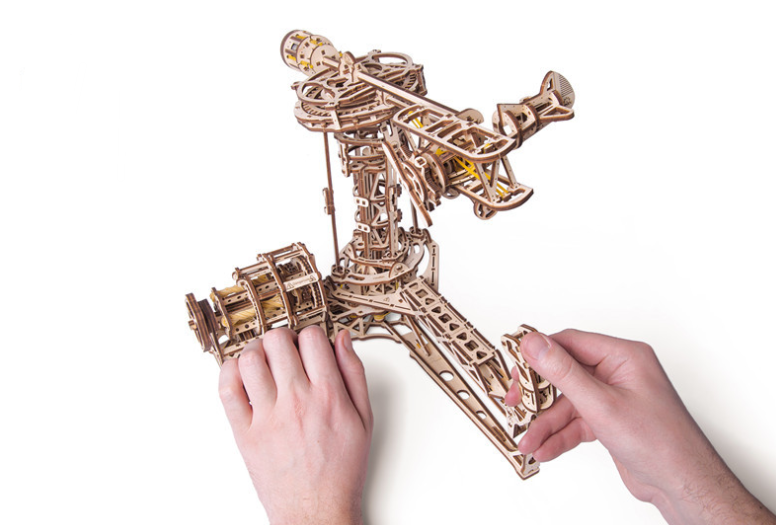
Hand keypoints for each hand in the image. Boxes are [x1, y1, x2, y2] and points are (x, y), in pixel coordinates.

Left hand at [218, 326, 372, 524]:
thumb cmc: (340, 470)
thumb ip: (354, 374)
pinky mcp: (245, 433)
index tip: (310, 345)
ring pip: (250, 358)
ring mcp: (267, 416)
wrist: (317, 511)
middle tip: (286, 350)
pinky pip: (227, 390)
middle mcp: (296, 401)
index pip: (313, 338)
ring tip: (265, 361)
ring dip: (257, 351)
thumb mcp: (364, 419)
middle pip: (278, 341)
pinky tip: (243, 375)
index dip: (312, 335)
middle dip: (283, 338)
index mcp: (328, 395)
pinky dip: (230, 372)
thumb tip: (343, 340)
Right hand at [505, 329, 774, 524]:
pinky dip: (560, 435)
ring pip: (567, 403)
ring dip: (547, 424)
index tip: (516, 368)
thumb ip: (563, 372)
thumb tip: (534, 343)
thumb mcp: (601, 404)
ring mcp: (614, 397)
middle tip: (516, 405)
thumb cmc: (661, 442)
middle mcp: (619, 372)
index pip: (570, 343)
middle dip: (539, 398)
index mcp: (624, 356)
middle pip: (565, 375)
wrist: (683, 484)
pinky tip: (546, 449)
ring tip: (529, 441)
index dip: (539, 355)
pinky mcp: (610, 420)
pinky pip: (576, 421)